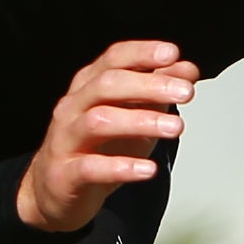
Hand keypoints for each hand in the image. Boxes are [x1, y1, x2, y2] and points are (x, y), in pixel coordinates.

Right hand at [18, 40, 196, 232]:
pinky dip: (121, 167)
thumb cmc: (97, 147)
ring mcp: (65, 139)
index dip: (141, 53)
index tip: (172, 54)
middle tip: (186, 92)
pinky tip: (147, 169)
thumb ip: (157, 91)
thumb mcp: (132, 115)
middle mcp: (73, 107)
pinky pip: (91, 167)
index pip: (112, 59)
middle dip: (149, 86)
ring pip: (98, 121)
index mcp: (88, 86)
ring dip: (140, 121)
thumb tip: (187, 69)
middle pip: (107, 85)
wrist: (56, 190)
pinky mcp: (65, 174)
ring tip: (176, 128)